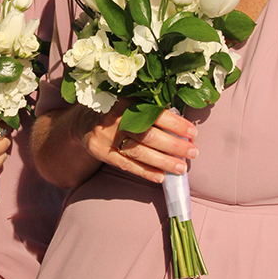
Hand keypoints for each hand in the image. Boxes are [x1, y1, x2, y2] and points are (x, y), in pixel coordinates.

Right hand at [79, 104, 197, 182]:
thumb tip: (181, 123)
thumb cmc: (116, 110)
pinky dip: (144, 171)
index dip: (175, 124)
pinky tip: (161, 177)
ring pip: (139, 152)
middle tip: (193, 152)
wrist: (84, 120)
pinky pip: (126, 164)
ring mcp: (107, 137)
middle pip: (148, 135)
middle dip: (174, 145)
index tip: (192, 132)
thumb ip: (150, 108)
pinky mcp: (101, 152)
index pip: (154, 114)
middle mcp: (115, 119)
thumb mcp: (130, 101)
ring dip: (163, 161)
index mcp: (126, 102)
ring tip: (181, 168)